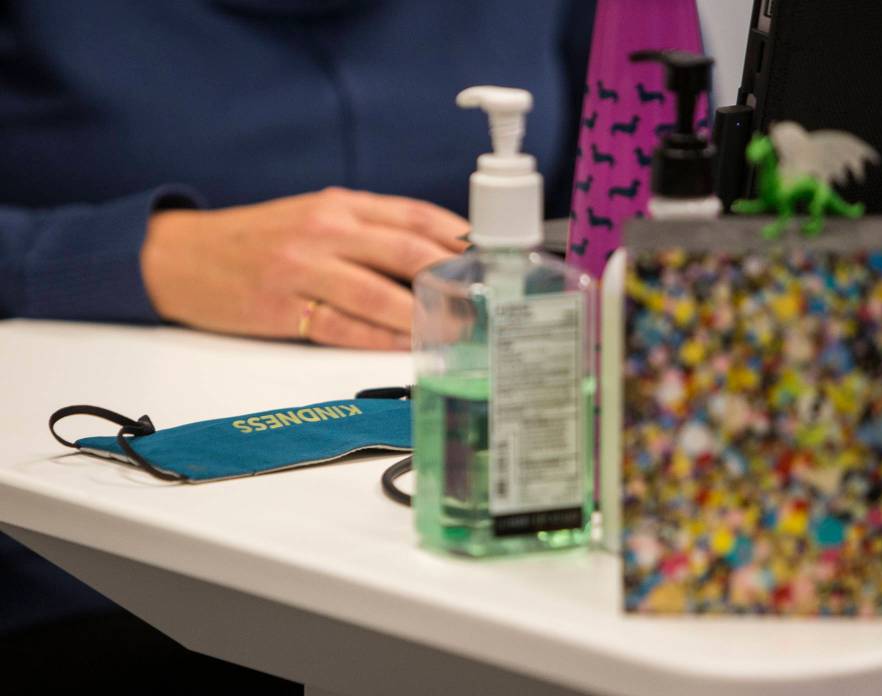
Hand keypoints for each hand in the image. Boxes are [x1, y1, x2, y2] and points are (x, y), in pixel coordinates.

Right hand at [141, 187, 468, 348]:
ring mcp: (302, 268)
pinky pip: (341, 327)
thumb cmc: (259, 239)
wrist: (181, 256)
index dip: (461, 239)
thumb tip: (435, 254)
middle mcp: (326, 230)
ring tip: (456, 332)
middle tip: (486, 304)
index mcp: (341, 204)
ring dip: (423, 317)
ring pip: (378, 294)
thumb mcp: (316, 216)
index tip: (492, 260)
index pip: (417, 216)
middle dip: (454, 280)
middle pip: (407, 252)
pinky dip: (376, 338)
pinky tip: (404, 347)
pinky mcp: (281, 306)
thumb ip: (370, 230)